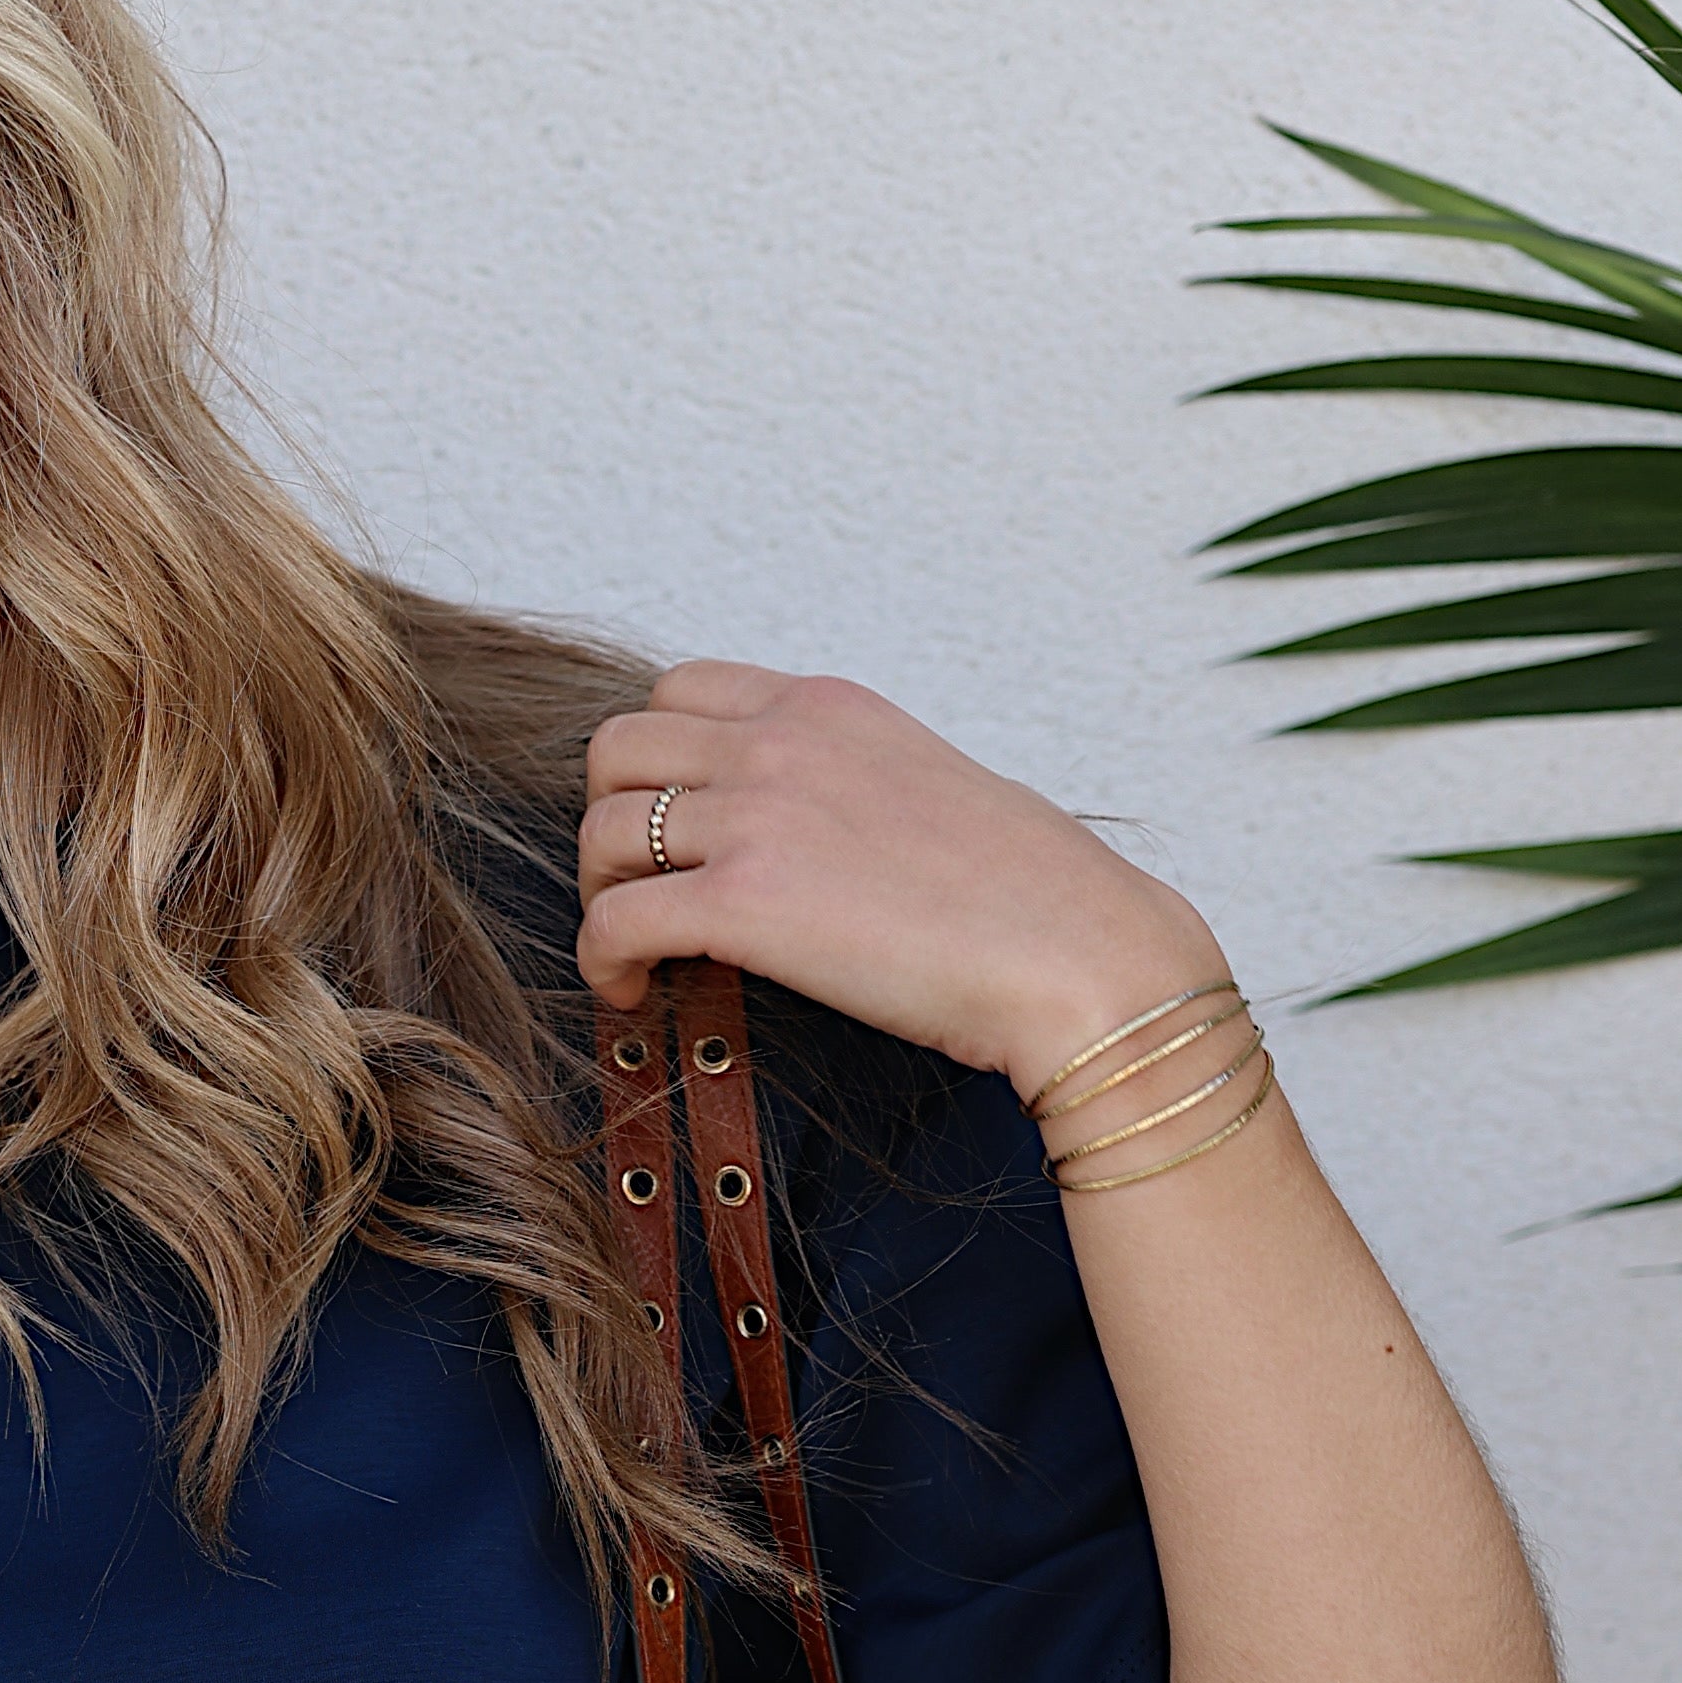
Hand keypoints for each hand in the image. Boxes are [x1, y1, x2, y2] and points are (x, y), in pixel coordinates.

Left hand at [578, 660, 1220, 1101]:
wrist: (1082, 956)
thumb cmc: (1035, 896)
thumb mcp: (932, 788)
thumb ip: (852, 783)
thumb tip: (814, 833)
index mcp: (828, 706)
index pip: (679, 690)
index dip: (653, 762)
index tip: (671, 826)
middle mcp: (782, 742)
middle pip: (616, 749)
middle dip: (608, 822)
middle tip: (639, 889)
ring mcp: (759, 815)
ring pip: (599, 831)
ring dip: (602, 895)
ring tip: (640, 951)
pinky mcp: (746, 903)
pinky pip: (613, 918)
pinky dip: (602, 959)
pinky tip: (632, 992)